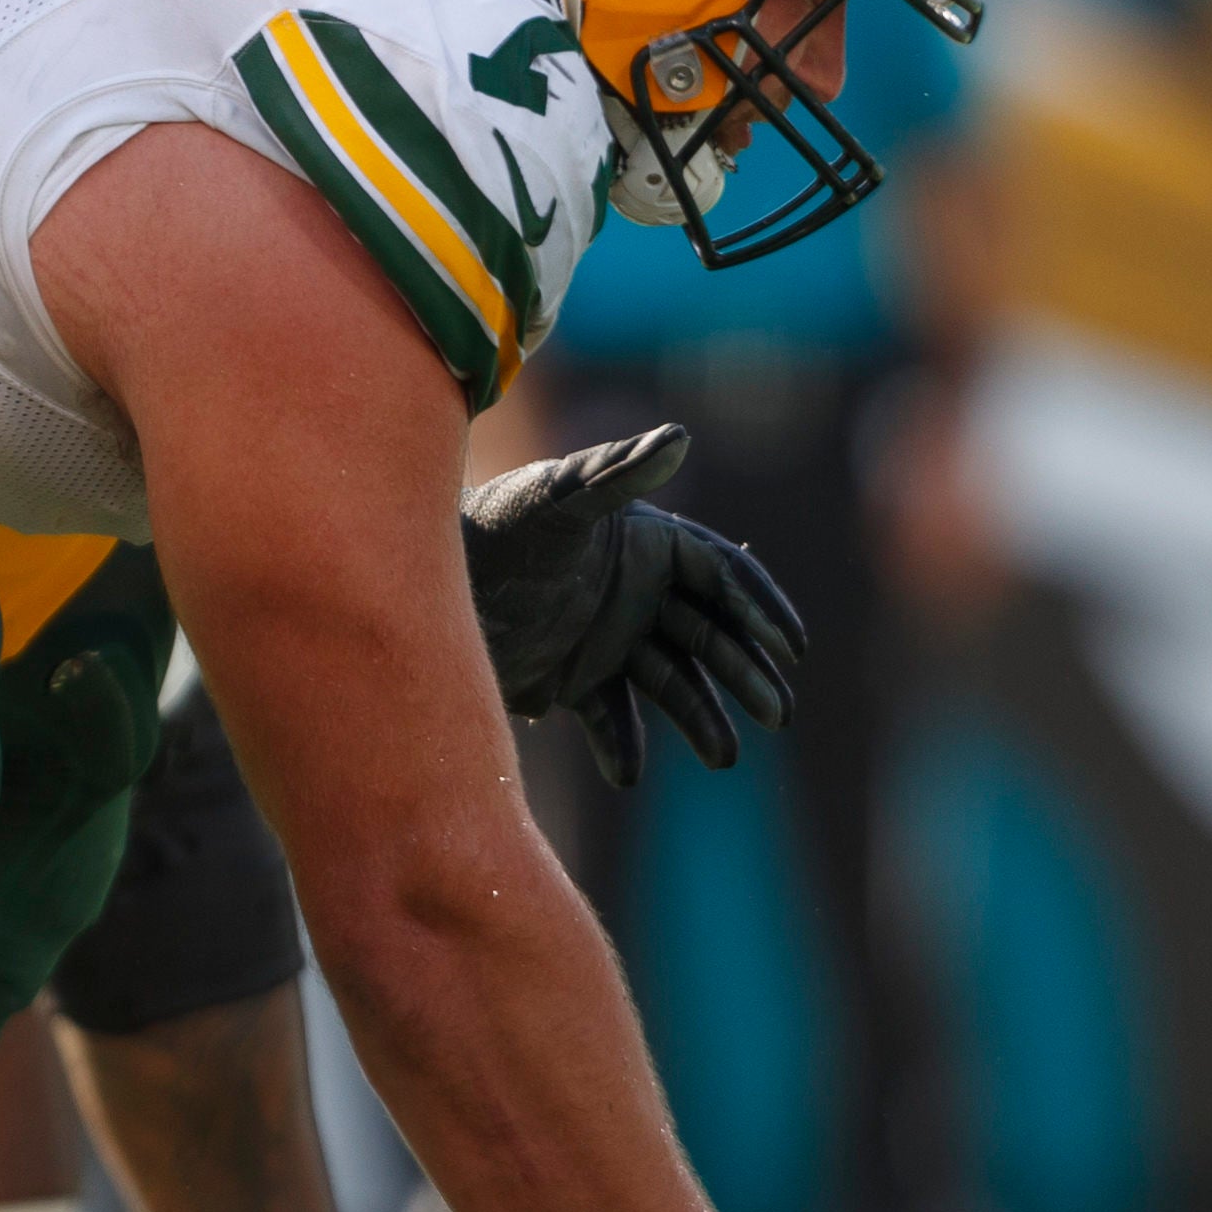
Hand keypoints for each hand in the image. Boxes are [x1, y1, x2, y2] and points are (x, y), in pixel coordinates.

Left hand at [459, 427, 808, 788]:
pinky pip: (611, 716)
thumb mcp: (554, 502)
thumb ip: (615, 475)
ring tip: (725, 757)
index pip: (722, 576)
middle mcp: (635, 589)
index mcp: (646, 540)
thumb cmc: (490, 528)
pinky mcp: (570, 678)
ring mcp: (606, 636)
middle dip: (746, 672)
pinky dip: (622, 743)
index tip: (794, 650)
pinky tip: (627, 775)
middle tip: (779, 715)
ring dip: (701, 717)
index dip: (762, 610)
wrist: (418, 578)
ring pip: (672, 680)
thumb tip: (680, 436)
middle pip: (710, 633)